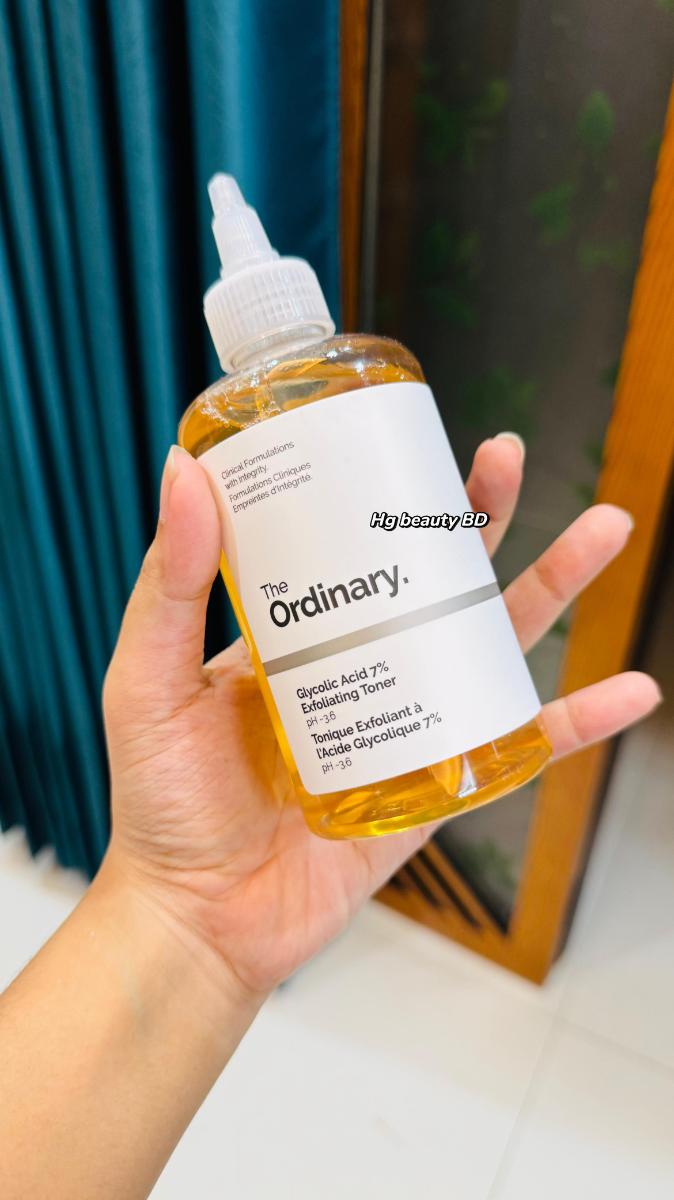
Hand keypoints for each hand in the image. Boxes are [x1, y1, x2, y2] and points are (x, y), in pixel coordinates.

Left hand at [102, 435, 659, 999]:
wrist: (198, 917)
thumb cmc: (162, 803)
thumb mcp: (149, 680)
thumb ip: (170, 586)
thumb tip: (183, 474)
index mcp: (296, 631)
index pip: (352, 541)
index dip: (384, 490)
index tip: (407, 435)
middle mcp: (357, 664)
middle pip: (435, 577)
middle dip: (480, 516)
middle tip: (506, 456)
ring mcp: (404, 720)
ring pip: (489, 644)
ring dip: (553, 587)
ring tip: (604, 529)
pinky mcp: (436, 786)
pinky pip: (517, 749)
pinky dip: (576, 724)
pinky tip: (630, 692)